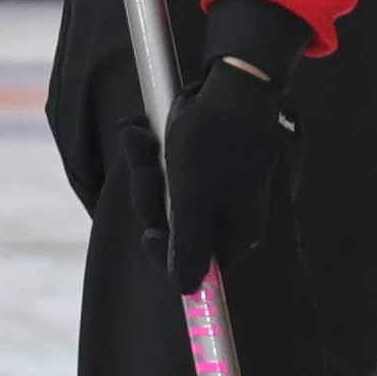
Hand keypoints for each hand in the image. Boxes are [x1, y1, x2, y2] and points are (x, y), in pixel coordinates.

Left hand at [134, 53, 293, 291]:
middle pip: (175, 230)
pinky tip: (141, 135)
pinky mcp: (202, 168)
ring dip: (146, 172)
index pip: (195, 265)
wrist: (231, 82)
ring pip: (166, 200)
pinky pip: (169, 176)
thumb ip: (189, 244)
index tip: (151, 232)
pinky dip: (151, 157)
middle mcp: (228, 215)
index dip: (166, 251)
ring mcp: (216, 190)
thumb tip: (188, 293)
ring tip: (140, 140)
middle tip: (148, 170)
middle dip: (151, 200)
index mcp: (237, 229)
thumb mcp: (193, 196)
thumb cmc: (214, 139)